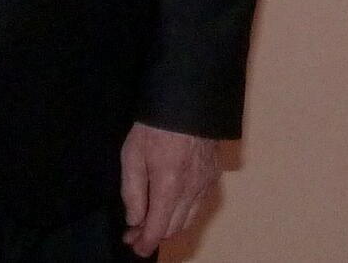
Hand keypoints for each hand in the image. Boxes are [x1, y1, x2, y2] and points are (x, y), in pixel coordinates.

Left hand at [120, 122, 219, 256]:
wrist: (188, 99)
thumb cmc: (155, 125)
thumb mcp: (132, 155)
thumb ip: (133, 192)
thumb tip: (135, 220)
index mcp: (169, 185)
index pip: (158, 228)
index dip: (145, 243)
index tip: (134, 247)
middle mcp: (192, 189)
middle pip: (174, 228)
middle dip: (154, 234)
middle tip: (135, 231)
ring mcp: (206, 182)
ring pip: (189, 218)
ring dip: (170, 225)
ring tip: (152, 219)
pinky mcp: (214, 174)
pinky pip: (199, 203)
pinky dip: (184, 210)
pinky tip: (172, 201)